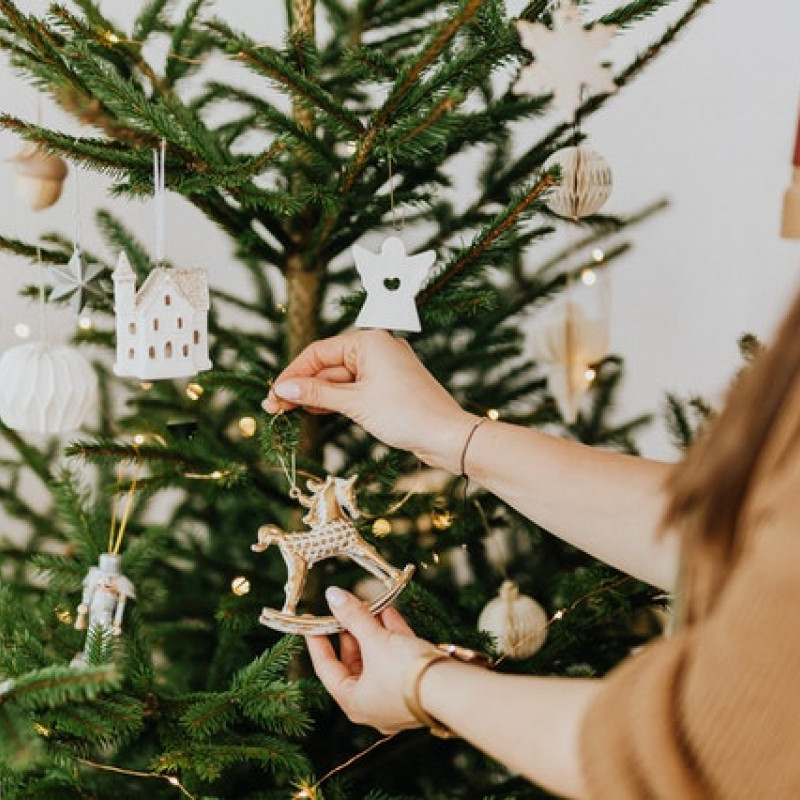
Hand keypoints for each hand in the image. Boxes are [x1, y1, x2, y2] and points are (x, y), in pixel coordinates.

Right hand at [262, 329, 476, 472]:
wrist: (448, 436)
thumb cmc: (406, 414)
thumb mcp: (355, 403)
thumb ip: (317, 394)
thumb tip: (283, 390)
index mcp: (369, 341)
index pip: (318, 352)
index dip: (292, 374)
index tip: (272, 396)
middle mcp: (377, 348)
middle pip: (327, 365)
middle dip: (301, 387)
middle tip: (273, 409)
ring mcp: (384, 368)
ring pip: (339, 379)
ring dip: (316, 396)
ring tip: (287, 414)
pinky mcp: (389, 387)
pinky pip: (354, 389)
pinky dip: (335, 400)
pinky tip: (314, 412)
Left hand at [305, 587, 437, 733]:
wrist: (452, 689)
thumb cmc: (406, 673)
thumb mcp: (375, 640)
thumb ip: (353, 616)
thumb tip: (333, 595)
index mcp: (354, 702)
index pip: (326, 668)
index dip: (318, 641)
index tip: (312, 621)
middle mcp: (373, 704)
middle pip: (354, 662)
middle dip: (352, 631)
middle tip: (347, 608)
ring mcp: (395, 696)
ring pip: (377, 658)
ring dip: (373, 630)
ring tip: (369, 605)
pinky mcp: (416, 685)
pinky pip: (397, 659)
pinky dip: (392, 636)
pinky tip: (390, 614)